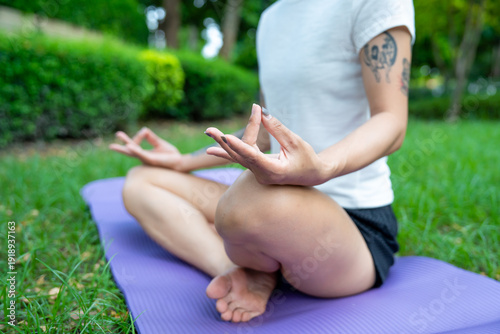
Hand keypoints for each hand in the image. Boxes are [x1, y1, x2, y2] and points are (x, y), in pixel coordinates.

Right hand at [109, 127, 184, 170]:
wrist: (179, 161)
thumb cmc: (170, 154)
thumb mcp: (159, 143)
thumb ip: (151, 137)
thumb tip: (144, 129)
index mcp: (144, 154)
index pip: (133, 146)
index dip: (136, 137)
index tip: (144, 131)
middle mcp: (143, 158)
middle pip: (129, 152)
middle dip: (120, 149)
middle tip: (110, 146)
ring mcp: (146, 159)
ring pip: (133, 153)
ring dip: (125, 148)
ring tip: (113, 146)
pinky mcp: (151, 160)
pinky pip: (141, 154)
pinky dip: (135, 150)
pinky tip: (129, 146)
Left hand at [205, 104, 331, 185]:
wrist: (312, 175)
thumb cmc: (307, 158)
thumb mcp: (295, 142)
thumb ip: (277, 128)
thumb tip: (261, 112)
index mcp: (274, 171)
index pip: (254, 157)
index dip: (240, 146)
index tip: (227, 137)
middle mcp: (262, 175)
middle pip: (240, 156)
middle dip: (225, 141)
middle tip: (210, 130)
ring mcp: (258, 173)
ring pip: (238, 157)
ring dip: (223, 144)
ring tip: (208, 132)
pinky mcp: (256, 169)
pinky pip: (240, 159)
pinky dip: (226, 152)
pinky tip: (210, 150)